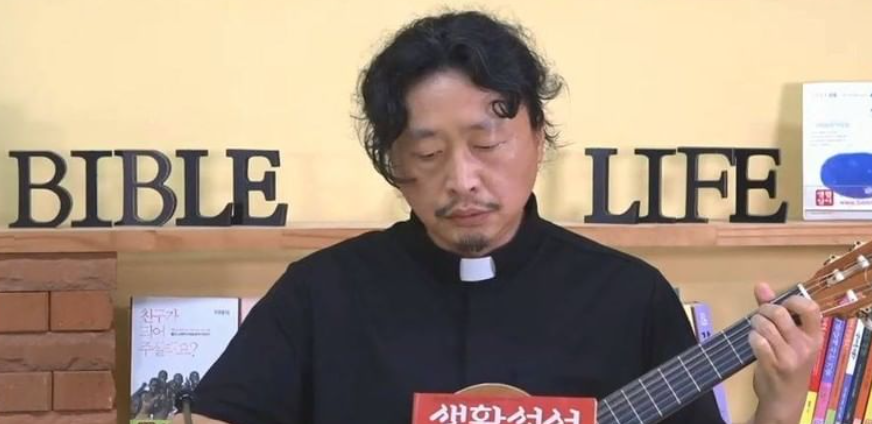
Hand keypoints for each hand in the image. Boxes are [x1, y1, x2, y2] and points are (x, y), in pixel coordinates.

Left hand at [748, 282, 822, 423]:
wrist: (784, 399)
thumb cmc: (788, 364)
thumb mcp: (790, 338)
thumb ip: (775, 309)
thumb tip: (761, 285)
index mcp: (814, 336)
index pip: (810, 308)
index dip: (792, 300)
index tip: (783, 306)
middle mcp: (805, 345)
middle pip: (779, 313)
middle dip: (763, 310)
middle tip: (761, 317)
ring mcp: (790, 356)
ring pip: (765, 325)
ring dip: (754, 323)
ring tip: (756, 329)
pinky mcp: (773, 365)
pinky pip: (757, 341)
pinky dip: (751, 337)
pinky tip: (754, 342)